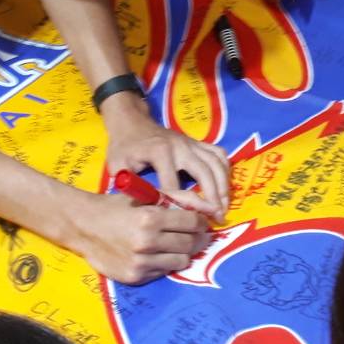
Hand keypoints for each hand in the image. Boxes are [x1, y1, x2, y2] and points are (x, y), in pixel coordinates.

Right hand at [68, 189, 214, 283]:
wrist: (83, 226)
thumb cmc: (116, 206)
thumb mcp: (147, 195)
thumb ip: (180, 197)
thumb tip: (211, 207)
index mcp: (150, 218)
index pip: (192, 222)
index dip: (200, 221)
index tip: (199, 221)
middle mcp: (146, 242)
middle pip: (190, 244)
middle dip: (198, 238)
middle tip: (196, 234)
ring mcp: (141, 262)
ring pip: (181, 261)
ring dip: (183, 252)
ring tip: (176, 243)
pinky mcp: (135, 277)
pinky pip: (164, 272)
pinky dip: (165, 262)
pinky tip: (157, 253)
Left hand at [101, 92, 229, 208]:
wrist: (132, 121)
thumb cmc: (124, 146)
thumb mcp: (118, 164)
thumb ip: (127, 185)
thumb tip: (139, 208)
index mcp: (160, 152)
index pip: (174, 184)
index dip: (180, 205)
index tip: (186, 222)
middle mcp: (181, 146)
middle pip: (204, 173)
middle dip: (214, 197)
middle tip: (219, 217)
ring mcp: (192, 143)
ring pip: (216, 163)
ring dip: (224, 186)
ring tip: (225, 207)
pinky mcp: (198, 142)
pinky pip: (219, 154)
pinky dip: (226, 170)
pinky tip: (225, 186)